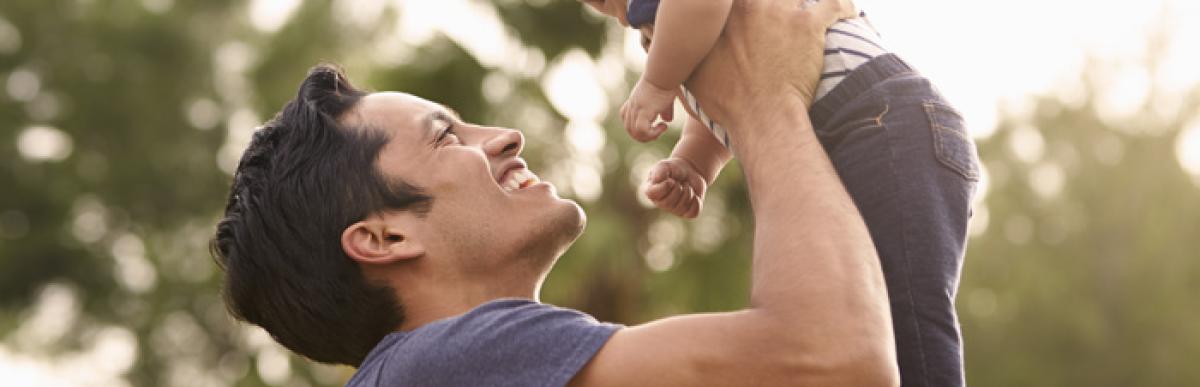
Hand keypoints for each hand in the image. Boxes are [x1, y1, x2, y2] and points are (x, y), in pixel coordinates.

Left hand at [621, 78, 676, 141]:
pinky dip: (652, 133)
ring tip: (660, 129)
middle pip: (629, 129)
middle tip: (657, 131)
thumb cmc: (667, 81)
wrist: (664, 72)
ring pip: (634, 133)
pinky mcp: (643, 111)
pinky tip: (663, 126)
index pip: (626, 118)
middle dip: (642, 135)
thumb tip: (667, 120)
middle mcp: (632, 106)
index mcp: (634, 101)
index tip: (651, 123)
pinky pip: (642, 130)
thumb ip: (664, 110)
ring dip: (648, 136)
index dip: (636, 125)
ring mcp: (636, 109)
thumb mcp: (664, 98)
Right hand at [644, 158, 707, 218]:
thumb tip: (656, 179)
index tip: (671, 180)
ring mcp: (674, 209)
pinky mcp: (687, 212)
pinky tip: (695, 195)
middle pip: (667, 203)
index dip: (664, 187)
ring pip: (681, 208)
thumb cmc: (674, 168)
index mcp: (651, 191)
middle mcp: (660, 203)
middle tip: (680, 182)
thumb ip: (659, 171)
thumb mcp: (665, 165)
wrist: (689, 171)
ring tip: (686, 186)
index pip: (652, 194)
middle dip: (678, 189)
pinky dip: (696, 203)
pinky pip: (693, 213)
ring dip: (688, 193)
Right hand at [684, 0, 856, 130]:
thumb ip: (686, 49)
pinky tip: (849, 14)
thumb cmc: (725, 100)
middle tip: (782, 17)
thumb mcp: (691, 71)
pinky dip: (844, 7)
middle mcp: (751, 3)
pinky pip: (836, 3)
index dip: (745, 3)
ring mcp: (782, 11)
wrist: (760, 118)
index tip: (752, 9)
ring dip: (805, 2)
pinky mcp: (810, 25)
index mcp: (723, 11)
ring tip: (809, 15)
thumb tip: (673, 43)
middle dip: (775, 2)